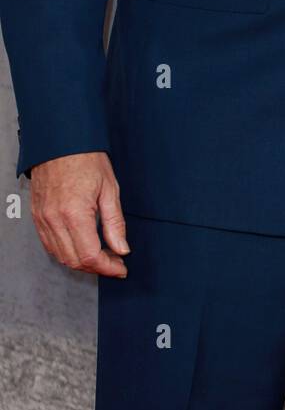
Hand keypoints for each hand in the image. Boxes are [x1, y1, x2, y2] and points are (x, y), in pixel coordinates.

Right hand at [29, 151, 129, 276]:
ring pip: (60, 256)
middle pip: (74, 260)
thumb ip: (115, 223)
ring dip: (81, 262)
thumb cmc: (87, 159)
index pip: (89, 256)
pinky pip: (49, 244)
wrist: (61, 141)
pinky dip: (66, 252)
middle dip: (96, 268)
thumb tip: (121, 249)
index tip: (121, 268)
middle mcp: (54, 220)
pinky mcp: (37, 216)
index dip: (107, 267)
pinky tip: (81, 246)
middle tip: (114, 263)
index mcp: (74, 213)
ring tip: (101, 257)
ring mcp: (43, 219)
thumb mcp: (110, 189)